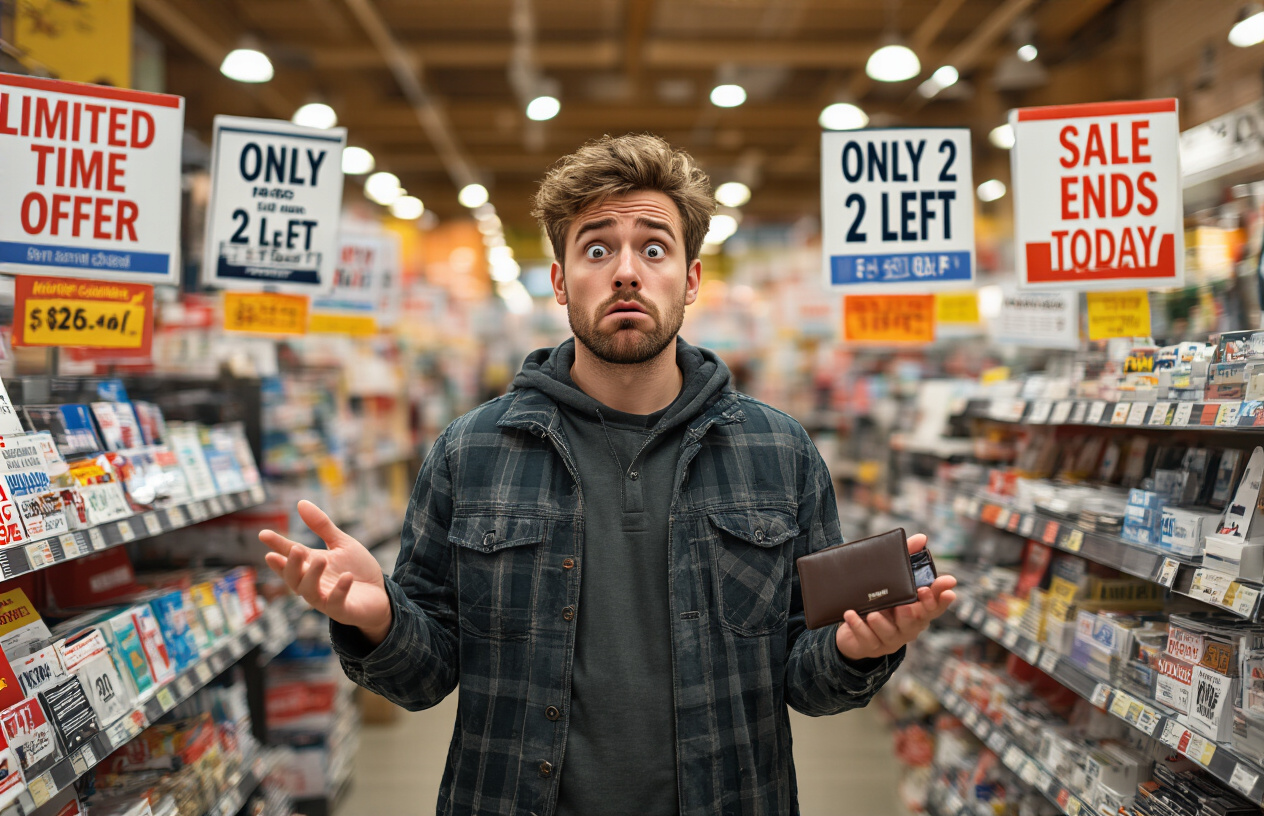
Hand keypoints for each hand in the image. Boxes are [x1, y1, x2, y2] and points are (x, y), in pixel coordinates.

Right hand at [259, 500, 392, 644]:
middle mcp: (313, 583)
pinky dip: (339, 590)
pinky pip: (335, 602)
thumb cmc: (358, 569)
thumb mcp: (341, 543)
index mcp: (310, 565)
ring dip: (311, 576)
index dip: (277, 545)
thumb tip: (301, 502)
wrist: (381, 593)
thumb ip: (321, 526)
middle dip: (291, 564)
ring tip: (320, 559)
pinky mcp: (342, 610)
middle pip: (293, 577)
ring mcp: (325, 598)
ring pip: (308, 591)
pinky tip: (347, 577)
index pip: (289, 555)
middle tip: (296, 549)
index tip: (263, 534)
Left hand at [834, 533, 956, 661]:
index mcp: (917, 611)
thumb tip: (922, 538)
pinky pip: (866, 638)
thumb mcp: (893, 580)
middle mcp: (908, 627)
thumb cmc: (881, 600)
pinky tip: (850, 615)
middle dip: (916, 610)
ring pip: (890, 633)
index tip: (949, 586)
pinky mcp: (871, 645)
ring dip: (882, 623)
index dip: (942, 597)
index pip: (935, 606)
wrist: (854, 629)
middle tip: (913, 599)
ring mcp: (890, 638)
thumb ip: (908, 558)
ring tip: (873, 614)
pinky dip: (858, 627)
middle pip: (917, 621)